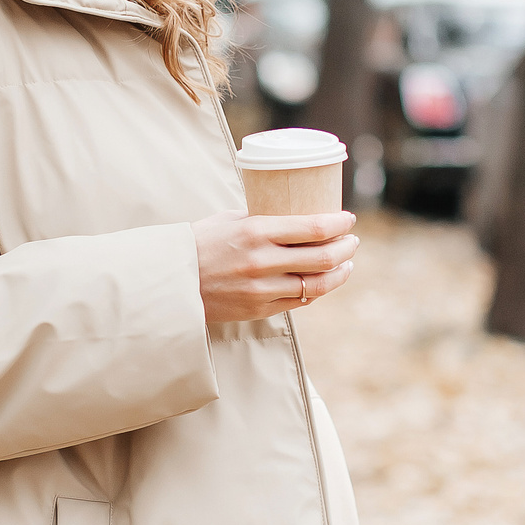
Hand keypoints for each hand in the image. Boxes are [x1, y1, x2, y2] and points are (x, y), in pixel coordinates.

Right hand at [192, 210, 357, 324]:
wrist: (173, 282)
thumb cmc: (200, 243)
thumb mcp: (230, 220)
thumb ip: (263, 219)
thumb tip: (296, 214)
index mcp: (255, 232)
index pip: (314, 228)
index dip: (339, 224)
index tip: (348, 219)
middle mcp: (262, 261)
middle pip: (323, 257)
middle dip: (346, 247)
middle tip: (352, 240)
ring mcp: (262, 289)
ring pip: (318, 284)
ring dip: (340, 272)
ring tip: (347, 263)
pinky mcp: (259, 310)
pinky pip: (300, 301)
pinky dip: (318, 290)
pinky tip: (324, 281)